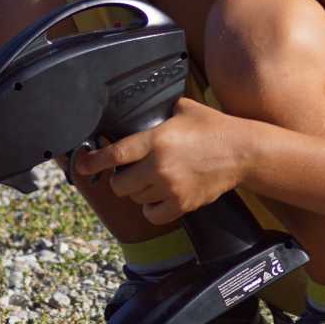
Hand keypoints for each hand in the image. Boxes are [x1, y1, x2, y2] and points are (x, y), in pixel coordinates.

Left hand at [70, 98, 243, 225]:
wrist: (242, 152)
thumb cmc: (214, 128)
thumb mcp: (184, 109)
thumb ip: (159, 112)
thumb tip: (142, 111)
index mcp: (157, 140)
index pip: (115, 154)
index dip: (94, 161)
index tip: (82, 164)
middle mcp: (160, 166)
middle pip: (120, 184)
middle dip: (118, 179)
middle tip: (127, 172)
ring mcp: (171, 187)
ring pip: (136, 198)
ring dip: (137, 192)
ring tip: (149, 180)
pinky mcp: (182, 204)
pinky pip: (153, 214)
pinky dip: (151, 209)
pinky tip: (157, 198)